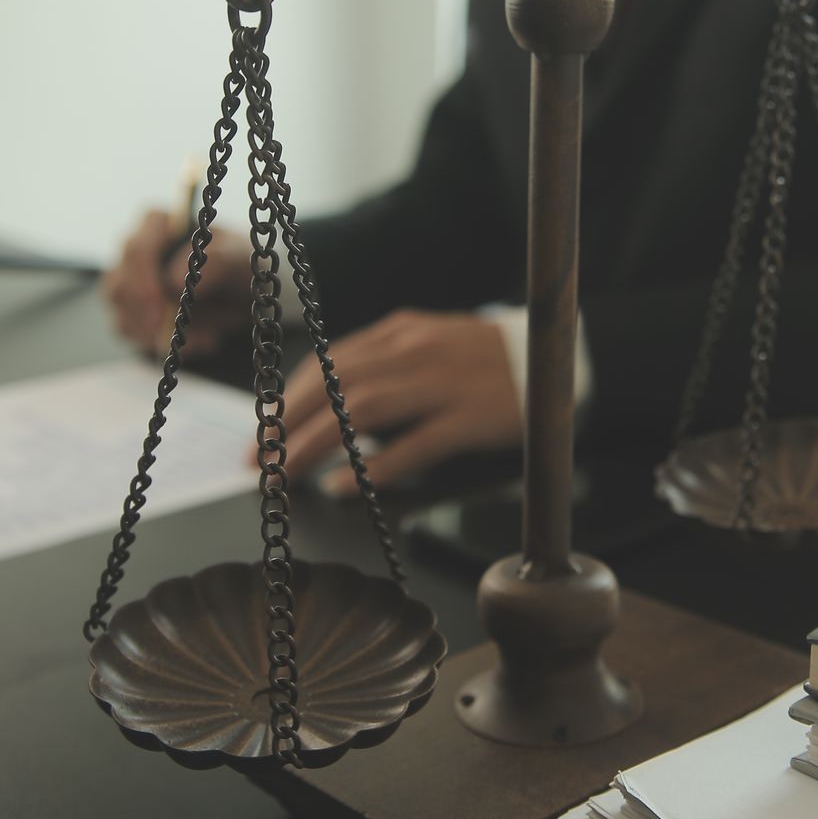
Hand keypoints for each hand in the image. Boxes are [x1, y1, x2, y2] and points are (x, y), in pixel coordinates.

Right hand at [101, 210, 252, 356]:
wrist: (243, 293)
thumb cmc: (238, 264)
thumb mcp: (238, 258)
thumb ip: (215, 261)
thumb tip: (173, 279)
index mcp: (158, 224)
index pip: (136, 246)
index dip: (143, 275)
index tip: (162, 300)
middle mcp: (136, 251)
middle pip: (119, 281)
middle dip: (144, 311)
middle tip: (169, 331)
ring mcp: (129, 282)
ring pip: (120, 310)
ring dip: (154, 332)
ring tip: (204, 338)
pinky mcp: (132, 310)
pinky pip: (130, 330)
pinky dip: (161, 342)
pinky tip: (202, 341)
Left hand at [282, 309, 521, 494]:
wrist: (558, 358)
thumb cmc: (485, 364)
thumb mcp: (430, 350)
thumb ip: (385, 372)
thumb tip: (330, 415)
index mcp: (402, 333)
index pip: (328, 363)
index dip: (288, 399)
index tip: (263, 431)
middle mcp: (416, 351)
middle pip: (335, 384)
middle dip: (288, 424)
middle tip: (259, 461)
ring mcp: (445, 383)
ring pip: (362, 410)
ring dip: (315, 444)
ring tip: (286, 475)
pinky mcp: (472, 417)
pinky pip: (414, 443)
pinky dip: (373, 466)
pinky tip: (344, 486)